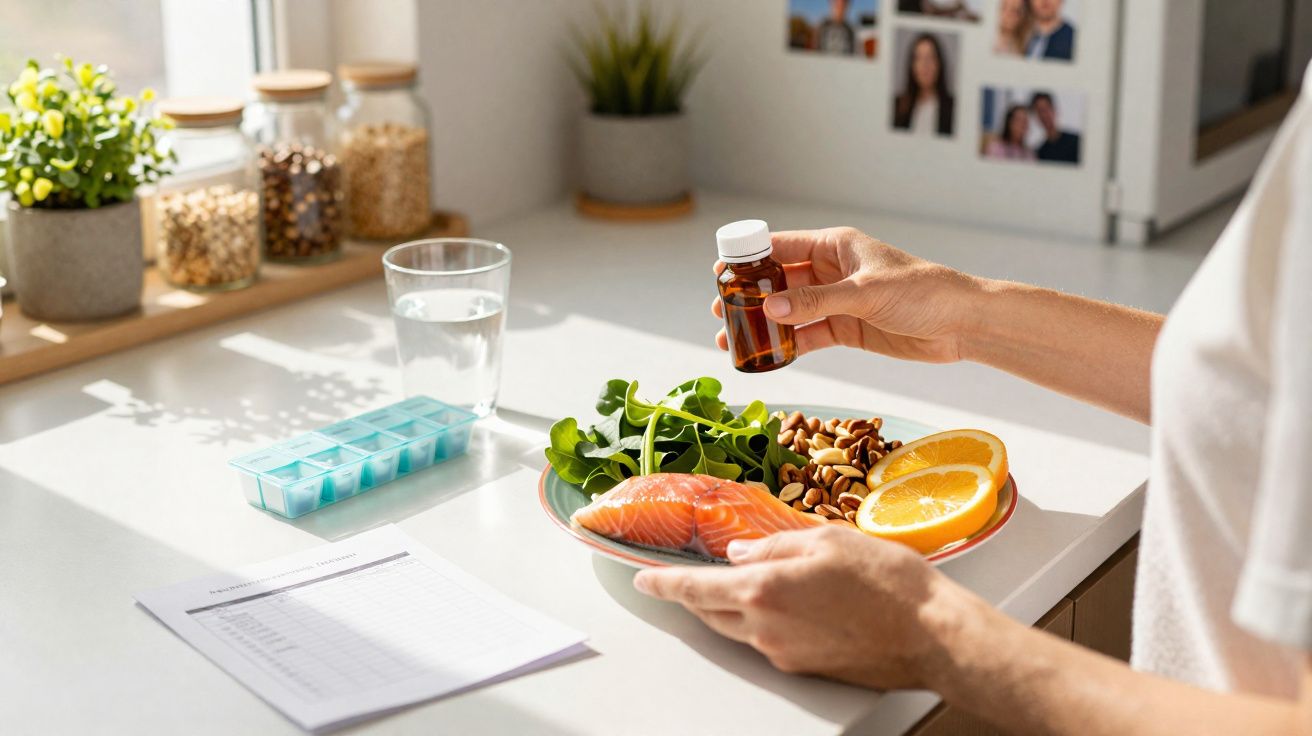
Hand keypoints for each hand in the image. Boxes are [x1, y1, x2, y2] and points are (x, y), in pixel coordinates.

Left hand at [633, 526, 967, 689]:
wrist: (931, 635)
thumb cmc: (888, 582)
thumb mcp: (827, 539)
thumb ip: (775, 544)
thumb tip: (741, 554)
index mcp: (764, 590)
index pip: (695, 588)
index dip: (664, 582)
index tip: (643, 578)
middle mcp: (766, 628)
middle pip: (710, 613)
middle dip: (691, 595)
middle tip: (682, 578)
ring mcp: (784, 653)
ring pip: (737, 629)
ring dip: (725, 608)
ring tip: (731, 586)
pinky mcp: (805, 667)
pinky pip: (767, 641)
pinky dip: (758, 621)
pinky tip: (779, 603)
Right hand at [713, 227, 980, 362]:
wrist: (962, 323)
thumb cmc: (923, 292)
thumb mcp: (864, 293)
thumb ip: (816, 301)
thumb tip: (770, 310)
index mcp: (835, 245)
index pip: (780, 246)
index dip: (748, 259)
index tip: (720, 274)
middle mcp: (831, 270)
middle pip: (778, 280)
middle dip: (749, 296)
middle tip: (721, 312)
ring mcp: (837, 301)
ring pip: (789, 311)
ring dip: (763, 325)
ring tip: (732, 340)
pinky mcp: (846, 329)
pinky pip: (807, 335)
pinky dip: (787, 346)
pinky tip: (766, 357)